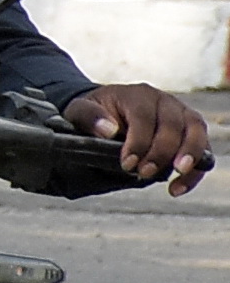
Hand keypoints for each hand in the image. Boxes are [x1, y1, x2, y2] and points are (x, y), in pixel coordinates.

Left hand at [63, 83, 210, 190]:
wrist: (108, 112)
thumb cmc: (95, 113)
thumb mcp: (79, 110)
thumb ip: (88, 116)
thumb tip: (108, 130)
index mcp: (137, 95)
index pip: (144, 116)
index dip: (138, 141)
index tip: (127, 163)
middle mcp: (164, 101)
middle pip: (173, 124)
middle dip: (160, 151)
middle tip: (144, 173)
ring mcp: (181, 114)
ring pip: (196, 131)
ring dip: (189, 154)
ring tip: (177, 174)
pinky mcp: (191, 132)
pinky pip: (203, 149)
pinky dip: (196, 170)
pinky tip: (177, 188)